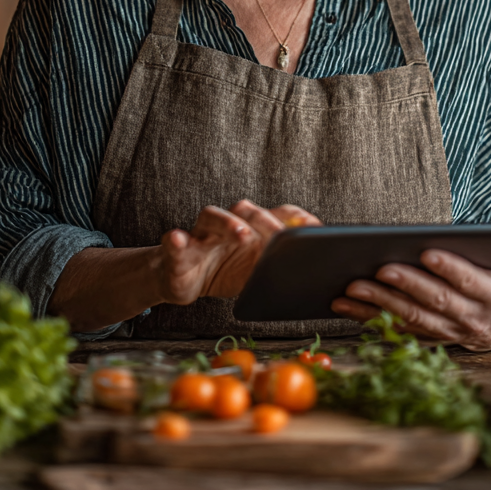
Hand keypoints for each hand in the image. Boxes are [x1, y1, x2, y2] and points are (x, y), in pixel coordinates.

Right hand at [153, 200, 320, 304]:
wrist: (183, 279)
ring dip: (227, 223)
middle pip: (245, 210)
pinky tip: (177, 239)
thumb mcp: (256, 272)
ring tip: (240, 233)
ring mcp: (201, 235)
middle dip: (265, 220)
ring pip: (211, 216)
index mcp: (250, 227)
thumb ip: (278, 266)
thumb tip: (316, 272)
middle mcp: (227, 224)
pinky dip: (175, 240)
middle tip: (280, 235)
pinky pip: (174, 242)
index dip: (294, 217)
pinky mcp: (177, 252)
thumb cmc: (225, 271)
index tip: (314, 227)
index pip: (275, 213)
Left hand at [331, 236, 490, 350]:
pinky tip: (346, 304)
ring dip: (380, 303)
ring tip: (352, 286)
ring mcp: (446, 334)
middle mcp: (470, 322)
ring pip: (411, 318)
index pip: (469, 283)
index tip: (427, 252)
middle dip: (406, 285)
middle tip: (380, 268)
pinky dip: (368, 318)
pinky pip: (395, 329)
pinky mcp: (426, 339)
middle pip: (435, 303)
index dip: (450, 269)